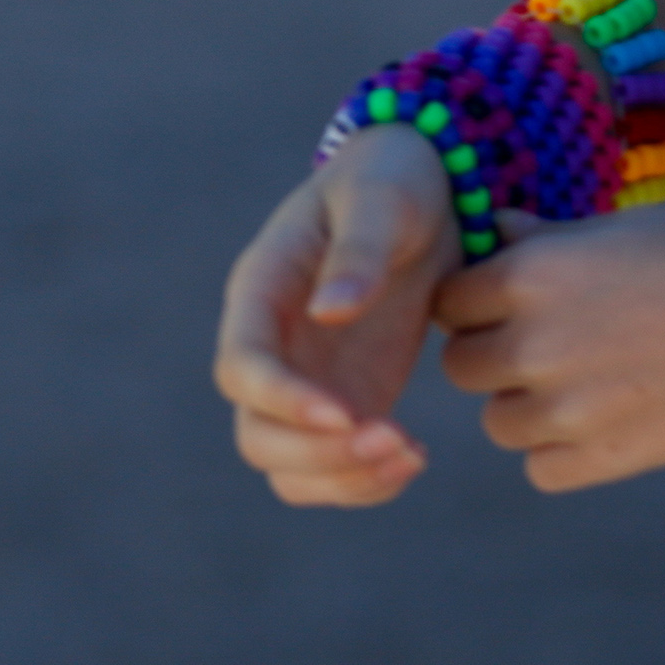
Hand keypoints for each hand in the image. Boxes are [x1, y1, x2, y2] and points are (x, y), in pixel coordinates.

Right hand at [215, 125, 458, 505]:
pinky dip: (367, 481)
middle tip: (399, 440)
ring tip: (412, 454)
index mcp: (262, 291)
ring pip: (286, 465)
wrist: (422, 192)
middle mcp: (271, 346)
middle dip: (319, 454)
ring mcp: (304, 380)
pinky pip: (332, 469)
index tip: (346, 415)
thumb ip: (359, 250)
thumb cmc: (393, 182)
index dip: (282, 399)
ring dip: (342, 479)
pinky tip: (417, 455)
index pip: (241, 364)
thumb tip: (330, 312)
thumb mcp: (382, 199)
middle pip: (255, 433)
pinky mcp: (344, 401)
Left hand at [433, 206, 664, 490]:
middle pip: (461, 365)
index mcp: (527, 277)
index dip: (473, 302)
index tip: (505, 304)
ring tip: (587, 383)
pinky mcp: (602, 458)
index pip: (447, 300)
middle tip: (550, 346)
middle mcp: (531, 344)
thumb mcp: (621, 228)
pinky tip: (603, 423)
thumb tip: (491, 230)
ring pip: (498, 422)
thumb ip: (542, 238)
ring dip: (527, 408)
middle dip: (494, 356)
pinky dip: (562, 455)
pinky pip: (541, 468)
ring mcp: (564, 409)